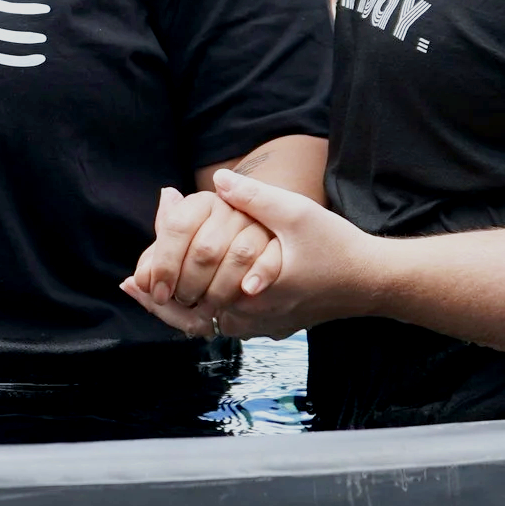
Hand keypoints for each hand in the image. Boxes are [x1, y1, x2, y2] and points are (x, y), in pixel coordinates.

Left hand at [122, 170, 384, 340]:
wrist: (372, 281)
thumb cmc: (336, 247)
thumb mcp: (295, 214)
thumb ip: (253, 197)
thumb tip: (217, 179)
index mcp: (250, 295)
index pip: (188, 305)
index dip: (156, 294)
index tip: (132, 280)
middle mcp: (253, 319)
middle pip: (191, 321)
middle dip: (160, 302)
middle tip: (134, 283)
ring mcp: (262, 326)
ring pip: (208, 325)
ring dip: (180, 308)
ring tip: (154, 288)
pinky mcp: (272, 326)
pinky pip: (227, 323)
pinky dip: (204, 311)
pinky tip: (193, 294)